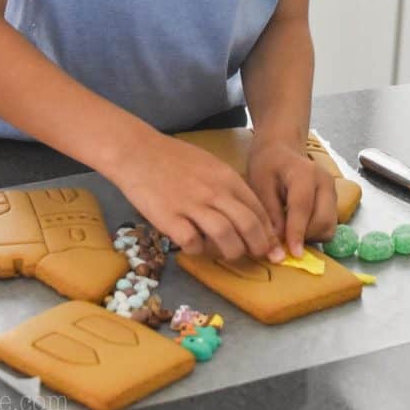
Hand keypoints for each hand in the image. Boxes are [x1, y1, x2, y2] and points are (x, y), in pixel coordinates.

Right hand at [112, 130, 285, 262]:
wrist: (138, 152)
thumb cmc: (174, 158)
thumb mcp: (209, 164)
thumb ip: (228, 186)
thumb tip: (247, 212)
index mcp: (226, 177)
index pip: (258, 209)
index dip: (268, 231)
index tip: (272, 245)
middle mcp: (214, 192)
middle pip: (248, 226)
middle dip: (259, 247)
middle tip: (260, 257)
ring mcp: (192, 206)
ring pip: (226, 238)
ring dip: (232, 252)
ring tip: (228, 254)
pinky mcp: (170, 219)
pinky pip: (194, 244)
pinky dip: (198, 250)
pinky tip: (195, 245)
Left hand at [246, 136, 337, 256]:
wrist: (281, 151)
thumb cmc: (267, 165)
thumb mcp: (260, 185)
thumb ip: (270, 214)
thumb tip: (278, 246)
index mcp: (304, 173)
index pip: (303, 207)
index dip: (297, 232)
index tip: (293, 254)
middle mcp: (325, 182)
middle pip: (323, 220)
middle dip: (305, 236)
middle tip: (283, 241)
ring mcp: (332, 191)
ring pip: (329, 226)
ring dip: (311, 236)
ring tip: (289, 232)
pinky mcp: (334, 201)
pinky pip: (329, 225)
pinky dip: (315, 233)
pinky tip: (298, 227)